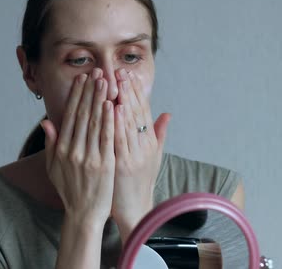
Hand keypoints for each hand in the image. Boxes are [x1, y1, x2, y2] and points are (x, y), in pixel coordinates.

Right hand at [40, 68, 114, 225]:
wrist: (84, 214)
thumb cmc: (70, 190)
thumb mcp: (53, 167)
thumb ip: (50, 144)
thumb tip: (46, 122)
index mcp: (61, 149)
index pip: (70, 116)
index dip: (76, 96)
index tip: (82, 79)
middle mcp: (73, 151)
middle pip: (82, 114)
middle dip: (89, 91)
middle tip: (96, 72)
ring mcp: (88, 157)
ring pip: (94, 122)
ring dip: (99, 99)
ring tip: (105, 81)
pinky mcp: (104, 164)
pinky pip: (106, 137)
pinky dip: (108, 120)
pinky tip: (112, 104)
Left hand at [111, 68, 170, 241]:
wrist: (134, 210)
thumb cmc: (138, 183)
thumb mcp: (152, 157)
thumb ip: (159, 134)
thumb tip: (167, 113)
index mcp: (149, 142)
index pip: (143, 112)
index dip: (137, 92)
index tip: (130, 74)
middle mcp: (145, 146)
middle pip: (137, 113)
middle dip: (129, 90)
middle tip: (120, 70)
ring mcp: (135, 155)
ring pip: (129, 122)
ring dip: (122, 100)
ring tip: (116, 81)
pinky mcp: (125, 165)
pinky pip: (120, 140)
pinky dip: (118, 123)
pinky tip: (113, 107)